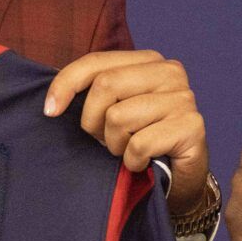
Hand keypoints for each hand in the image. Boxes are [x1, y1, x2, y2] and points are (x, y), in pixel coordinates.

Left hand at [46, 50, 208, 216]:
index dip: (66, 84)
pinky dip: (133, 161)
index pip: (97, 62)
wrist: (180, 179)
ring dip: (115, 145)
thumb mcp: (113, 110)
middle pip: (106, 85)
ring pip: (119, 117)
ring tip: (128, 151)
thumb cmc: (141, 141)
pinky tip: (143, 163)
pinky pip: (139, 144)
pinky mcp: (192, 126)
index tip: (50, 111)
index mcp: (149, 61)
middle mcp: (170, 72)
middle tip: (105, 141)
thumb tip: (52, 102)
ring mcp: (184, 98)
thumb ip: (92, 93)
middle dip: (93, 122)